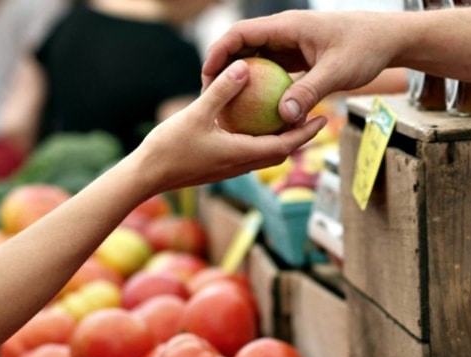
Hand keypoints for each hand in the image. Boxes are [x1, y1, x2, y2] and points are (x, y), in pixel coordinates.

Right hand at [135, 58, 327, 194]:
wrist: (147, 176)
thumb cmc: (169, 147)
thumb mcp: (196, 113)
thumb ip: (222, 91)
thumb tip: (244, 67)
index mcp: (242, 155)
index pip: (285, 146)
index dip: (306, 133)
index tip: (323, 118)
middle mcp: (240, 165)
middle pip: (280, 152)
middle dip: (300, 137)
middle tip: (313, 116)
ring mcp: (230, 168)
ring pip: (265, 155)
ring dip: (281, 140)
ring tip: (288, 119)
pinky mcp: (219, 167)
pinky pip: (248, 153)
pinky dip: (260, 140)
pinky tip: (252, 123)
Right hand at [201, 11, 398, 125]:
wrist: (387, 40)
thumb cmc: (365, 48)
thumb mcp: (337, 72)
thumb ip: (309, 92)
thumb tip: (284, 117)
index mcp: (287, 26)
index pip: (241, 34)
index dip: (219, 53)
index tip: (207, 77)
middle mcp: (285, 33)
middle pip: (243, 47)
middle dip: (223, 69)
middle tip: (210, 97)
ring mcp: (291, 45)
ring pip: (257, 60)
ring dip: (242, 80)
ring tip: (227, 107)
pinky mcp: (299, 58)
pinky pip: (273, 72)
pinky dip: (263, 88)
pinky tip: (257, 112)